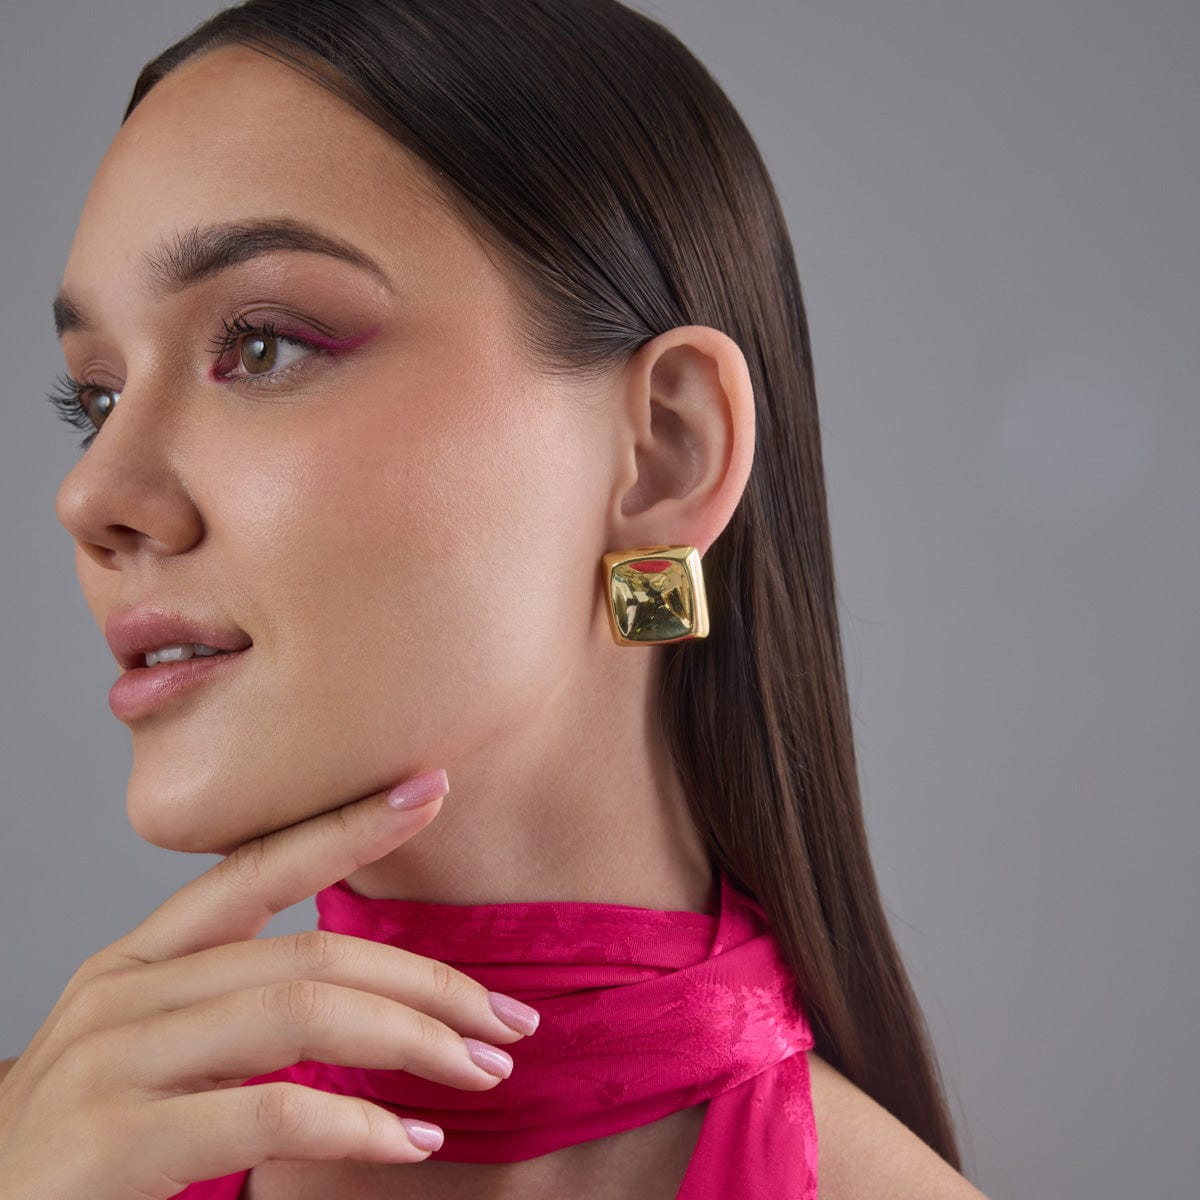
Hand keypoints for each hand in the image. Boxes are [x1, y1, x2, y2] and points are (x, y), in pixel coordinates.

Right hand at [0, 769, 538, 1198]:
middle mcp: (125, 993)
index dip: (348, 826)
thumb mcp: (157, 1055)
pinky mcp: (111, 1142)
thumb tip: (367, 1002)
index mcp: (140, 962)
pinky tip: (412, 1140)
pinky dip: (356, 1123)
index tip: (431, 788)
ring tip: (481, 1068)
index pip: (259, 868)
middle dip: (424, 981)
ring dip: (412, 1040)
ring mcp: (112, 1062)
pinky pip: (267, 1112)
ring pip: (300, 1013)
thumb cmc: (80, 1145)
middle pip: (309, 954)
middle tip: (507, 1016)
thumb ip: (241, 1012)